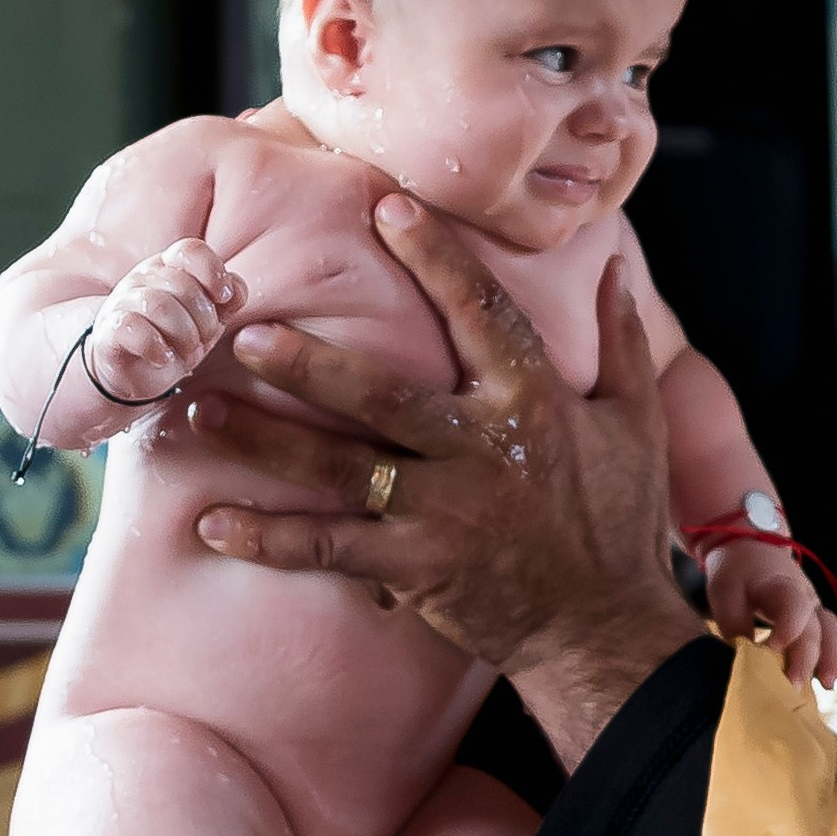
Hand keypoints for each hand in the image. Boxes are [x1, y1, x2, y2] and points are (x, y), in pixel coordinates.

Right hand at [89, 239, 244, 401]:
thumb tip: (234, 288)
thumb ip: (230, 297)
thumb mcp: (211, 317)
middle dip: (204, 321)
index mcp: (170, 267)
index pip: (191, 250)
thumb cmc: (176, 337)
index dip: (213, 272)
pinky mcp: (108, 330)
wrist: (136, 370)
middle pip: (183, 285)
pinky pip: (133, 328)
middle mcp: (144, 277)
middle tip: (201, 340)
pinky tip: (163, 358)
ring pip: (160, 305)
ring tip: (185, 352)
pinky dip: (156, 347)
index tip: (223, 299)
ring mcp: (122, 301)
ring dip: (184, 336)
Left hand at [184, 195, 702, 766]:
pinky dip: (271, 539)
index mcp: (536, 403)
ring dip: (267, 442)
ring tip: (200, 414)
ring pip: (343, 470)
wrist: (605, 629)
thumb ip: (622, 341)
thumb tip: (612, 266)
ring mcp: (448, 513)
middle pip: (385, 395)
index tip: (385, 206)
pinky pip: (333, 550)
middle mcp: (486, 452)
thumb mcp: (637, 422)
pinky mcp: (421, 569)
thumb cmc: (619, 521)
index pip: (484, 314)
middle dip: (312, 363)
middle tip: (244, 329)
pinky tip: (213, 522)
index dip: (437, 259)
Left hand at [701, 537, 836, 689]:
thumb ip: (734, 628)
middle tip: (793, 686)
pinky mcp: (815, 618)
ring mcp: (814, 606)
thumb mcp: (725, 595)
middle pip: (814, 627)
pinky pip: (833, 637)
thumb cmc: (737, 572)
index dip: (787, 629)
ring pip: (831, 631)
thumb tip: (742, 664)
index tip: (770, 649)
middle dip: (806, 659)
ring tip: (829, 684)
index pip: (794, 605)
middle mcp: (805, 595)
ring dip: (832, 659)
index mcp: (780, 585)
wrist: (750, 547)